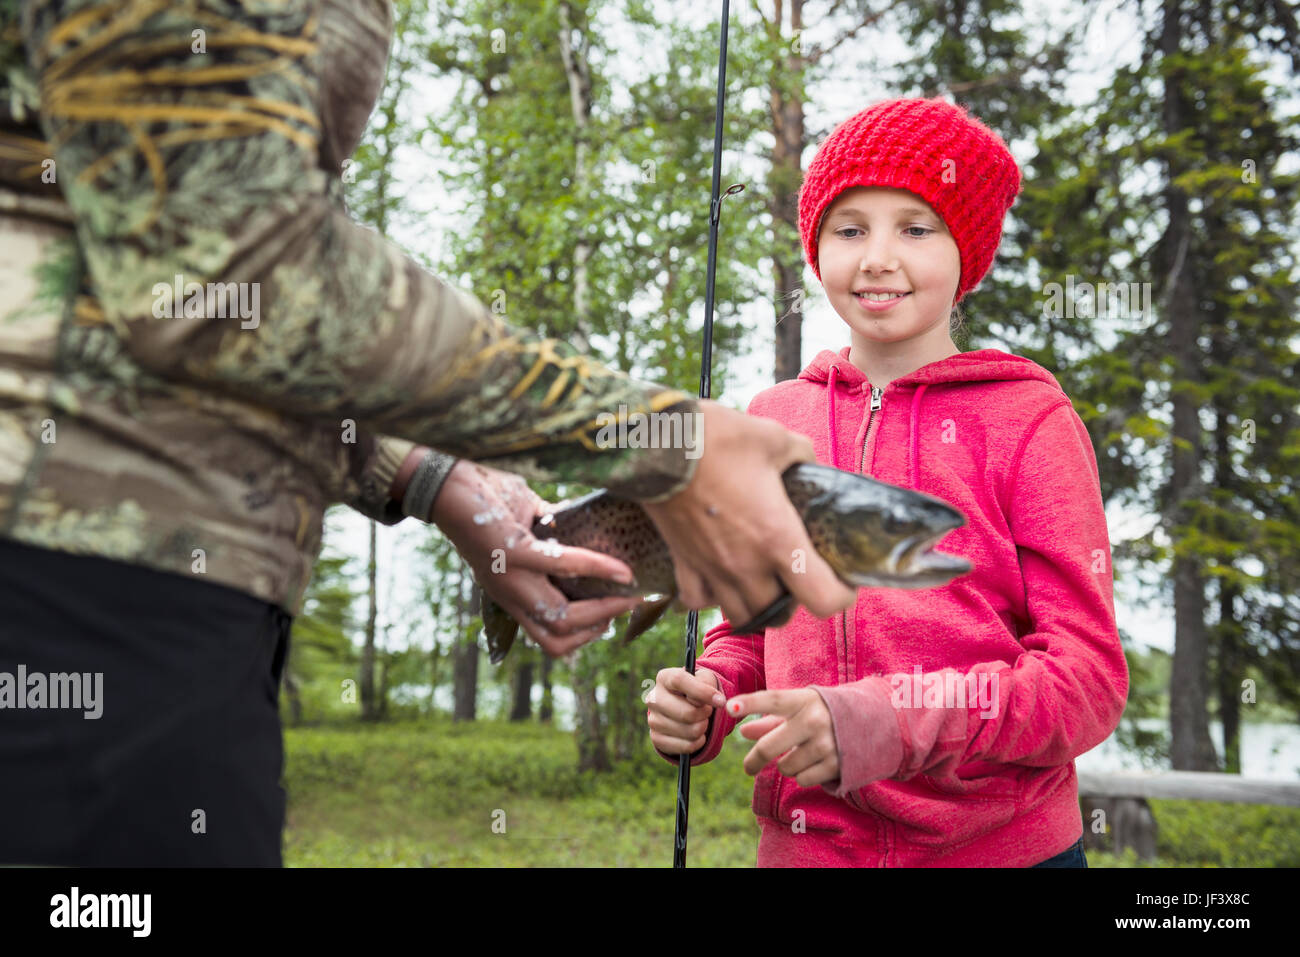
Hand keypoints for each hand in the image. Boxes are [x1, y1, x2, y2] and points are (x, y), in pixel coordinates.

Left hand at [430, 461, 642, 655]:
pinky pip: (562, 567)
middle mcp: (507, 593)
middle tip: (625, 607)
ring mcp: (508, 577)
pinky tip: (619, 567)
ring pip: (559, 619)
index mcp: (509, 591)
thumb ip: (553, 535)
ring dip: (601, 611)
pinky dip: (596, 568)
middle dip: (598, 629)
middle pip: (557, 640)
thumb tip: (592, 530)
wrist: (445, 479)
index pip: (547, 635)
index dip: (583, 635)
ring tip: (626, 594)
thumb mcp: (524, 525)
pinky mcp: (512, 553)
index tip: (612, 615)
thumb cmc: (485, 496)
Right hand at [641, 400, 855, 628]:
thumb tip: (807, 464)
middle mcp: (746, 565)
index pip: (822, 599)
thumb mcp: (775, 438)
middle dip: (795, 601)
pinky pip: (698, 601)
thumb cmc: (719, 438)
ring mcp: (711, 569)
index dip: (841, 596)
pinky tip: (718, 578)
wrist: (658, 442)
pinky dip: (711, 598)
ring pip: (741, 617)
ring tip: (761, 582)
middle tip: (797, 574)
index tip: (843, 581)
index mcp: (778, 538)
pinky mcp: (682, 563)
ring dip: (756, 606)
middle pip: (780, 615)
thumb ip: (801, 456)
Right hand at [646, 667, 724, 754]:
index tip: (720, 701)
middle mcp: (654, 698)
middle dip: (705, 714)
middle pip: (687, 712)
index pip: (679, 681)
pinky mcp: (657, 738)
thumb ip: (707, 684)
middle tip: (708, 711)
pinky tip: (697, 734)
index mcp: (664, 678)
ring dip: (703, 727)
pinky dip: (698, 742)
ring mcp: (653, 720)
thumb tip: (717, 700)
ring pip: (689, 731)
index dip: (701, 692)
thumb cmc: (696, 690)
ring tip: (701, 720)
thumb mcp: (704, 680)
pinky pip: (687, 746)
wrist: (685, 706)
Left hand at [727, 688, 839, 787]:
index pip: (772, 699)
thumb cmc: (823, 711)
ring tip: (800, 754)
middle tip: (748, 767)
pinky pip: (802, 779)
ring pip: (785, 767)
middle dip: (753, 760)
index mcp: (804, 700)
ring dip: (786, 765)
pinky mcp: (837, 764)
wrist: (872, 721)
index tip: (729, 707)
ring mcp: (827, 744)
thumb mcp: (799, 708)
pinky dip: (803, 775)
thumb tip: (743, 731)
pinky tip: (814, 763)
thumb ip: (769, 719)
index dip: (750, 703)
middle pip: (770, 746)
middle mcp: (815, 720)